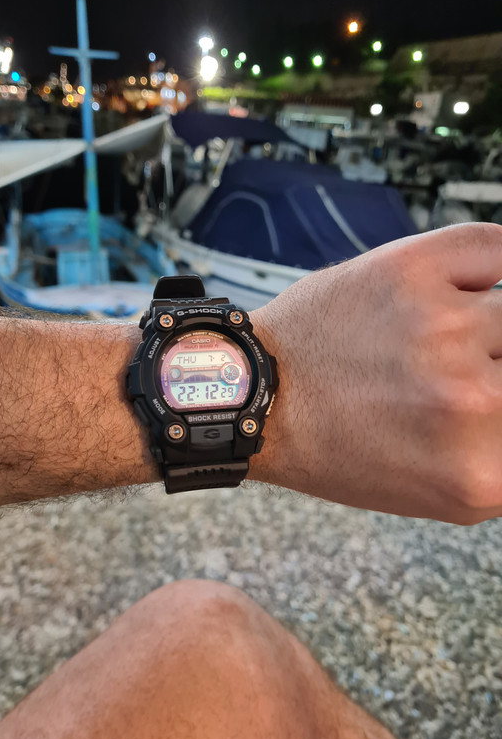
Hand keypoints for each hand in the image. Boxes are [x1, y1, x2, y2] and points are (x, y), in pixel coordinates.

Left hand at [252, 222, 501, 523]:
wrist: (260, 395)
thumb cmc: (339, 445)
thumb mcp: (441, 490)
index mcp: (480, 473)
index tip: (496, 388)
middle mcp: (471, 401)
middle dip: (496, 367)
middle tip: (471, 369)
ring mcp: (444, 327)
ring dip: (491, 326)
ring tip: (448, 337)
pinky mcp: (413, 268)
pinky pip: (498, 248)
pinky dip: (495, 266)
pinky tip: (476, 285)